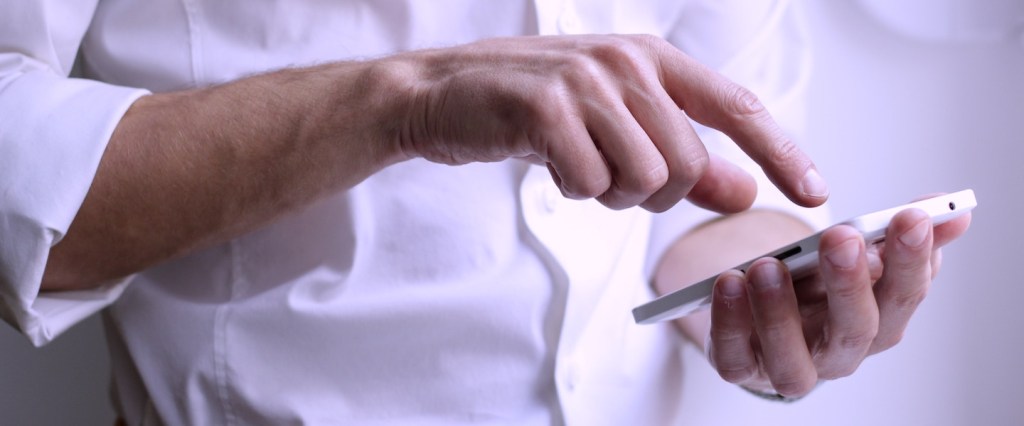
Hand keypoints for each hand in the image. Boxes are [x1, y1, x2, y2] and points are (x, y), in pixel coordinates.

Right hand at [388, 35, 827, 211]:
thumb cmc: (532, 109)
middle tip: (610, 178)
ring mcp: (586, 81)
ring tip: (577, 166)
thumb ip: (683, 158)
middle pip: (686, 163)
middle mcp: (626, 62)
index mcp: (651, 58)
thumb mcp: (615, 126)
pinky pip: (591, 183)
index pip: (736, 107)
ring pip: (644, 178)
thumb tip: (743, 191)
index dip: (781, 152)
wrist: (442, 94)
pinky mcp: (546, 108)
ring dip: (610, 194)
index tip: (814, 193)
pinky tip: (549, 164)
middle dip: (654, 193)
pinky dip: (574, 190)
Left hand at [704, 205, 971, 396]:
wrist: (761, 314)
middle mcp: (840, 353)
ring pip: (792, 358)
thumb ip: (896, 234)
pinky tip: (728, 283)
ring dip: (780, 312)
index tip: (911, 217)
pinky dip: (729, 323)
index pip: (905, 295)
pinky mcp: (742, 368)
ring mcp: (790, 366)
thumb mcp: (854, 255)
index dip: (912, 259)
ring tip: (767, 266)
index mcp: (879, 321)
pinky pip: (734, 358)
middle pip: (856, 330)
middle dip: (850, 283)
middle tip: (841, 238)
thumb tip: (953, 212)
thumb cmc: (816, 285)